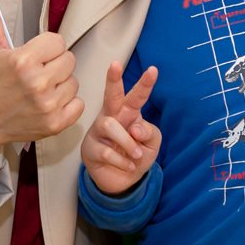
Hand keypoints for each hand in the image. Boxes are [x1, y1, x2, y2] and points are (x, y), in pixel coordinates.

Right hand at [0, 0, 80, 158]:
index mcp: (23, 61)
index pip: (58, 41)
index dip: (46, 47)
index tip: (34, 56)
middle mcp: (37, 84)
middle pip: (69, 60)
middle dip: (55, 63)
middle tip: (38, 72)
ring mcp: (47, 106)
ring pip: (74, 82)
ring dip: (61, 84)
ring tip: (42, 88)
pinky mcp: (55, 124)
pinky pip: (78, 104)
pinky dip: (68, 104)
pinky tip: (49, 102)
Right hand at [81, 62, 161, 194]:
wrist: (122, 181)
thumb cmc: (136, 155)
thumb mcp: (152, 144)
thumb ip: (149, 132)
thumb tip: (135, 128)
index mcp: (128, 113)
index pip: (137, 96)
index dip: (145, 84)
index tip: (154, 70)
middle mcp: (112, 117)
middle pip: (111, 95)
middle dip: (113, 80)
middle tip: (115, 64)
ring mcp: (98, 131)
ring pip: (110, 125)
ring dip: (127, 142)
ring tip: (136, 154)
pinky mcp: (90, 148)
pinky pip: (107, 151)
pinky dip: (123, 161)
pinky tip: (128, 165)